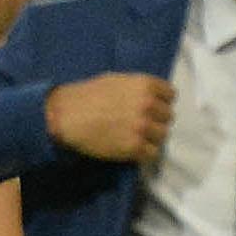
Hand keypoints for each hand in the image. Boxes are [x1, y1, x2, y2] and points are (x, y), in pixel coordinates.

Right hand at [44, 72, 175, 162]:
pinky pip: (152, 153)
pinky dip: (143, 154)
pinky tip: (131, 150)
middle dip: (155, 121)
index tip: (150, 110)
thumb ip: (137, 88)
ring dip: (151, 139)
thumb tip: (151, 97)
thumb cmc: (85, 96)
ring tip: (135, 139)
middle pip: (167, 117)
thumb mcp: (115, 80)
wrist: (64, 116)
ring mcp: (142, 126)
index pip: (171, 96)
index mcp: (145, 85)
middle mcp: (148, 104)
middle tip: (139, 126)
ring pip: (162, 136)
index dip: (160, 103)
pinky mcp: (134, 146)